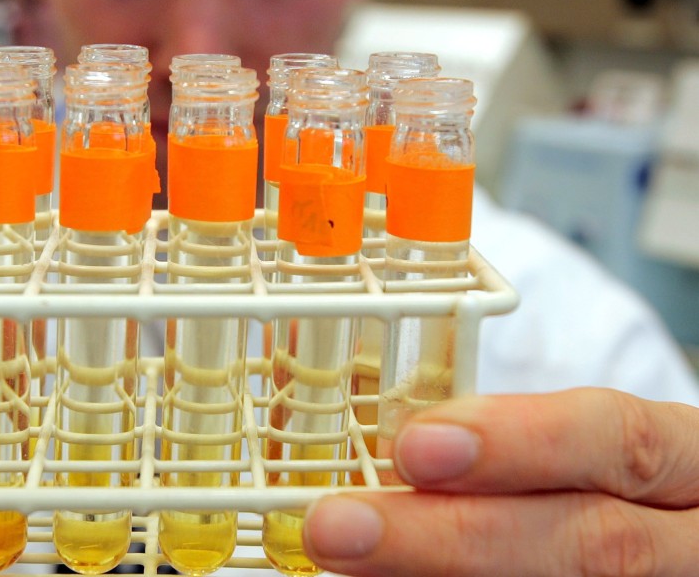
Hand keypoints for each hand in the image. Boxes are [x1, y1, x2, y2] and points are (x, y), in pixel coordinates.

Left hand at [303, 389, 698, 576]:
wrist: (678, 548)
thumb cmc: (619, 488)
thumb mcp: (598, 454)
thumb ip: (516, 450)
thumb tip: (389, 452)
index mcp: (685, 462)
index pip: (619, 439)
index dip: (518, 440)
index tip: (413, 447)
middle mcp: (690, 541)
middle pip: (590, 543)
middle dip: (453, 535)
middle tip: (339, 528)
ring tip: (350, 566)